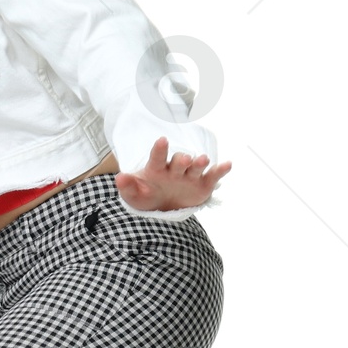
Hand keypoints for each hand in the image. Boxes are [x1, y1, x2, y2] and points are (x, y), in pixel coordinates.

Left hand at [113, 136, 230, 211]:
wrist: (162, 207)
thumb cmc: (146, 196)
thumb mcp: (134, 195)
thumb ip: (128, 187)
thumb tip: (119, 178)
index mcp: (157, 169)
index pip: (157, 157)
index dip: (160, 149)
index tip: (162, 140)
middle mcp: (175, 169)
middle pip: (179, 162)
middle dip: (182, 160)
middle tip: (185, 159)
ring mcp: (190, 175)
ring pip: (196, 167)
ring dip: (200, 163)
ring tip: (203, 160)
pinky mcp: (204, 184)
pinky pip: (213, 176)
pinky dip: (221, 170)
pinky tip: (228, 164)